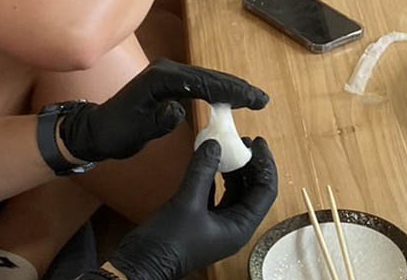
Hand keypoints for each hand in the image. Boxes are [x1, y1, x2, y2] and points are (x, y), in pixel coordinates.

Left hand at [58, 60, 266, 163]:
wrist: (95, 131)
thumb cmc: (114, 134)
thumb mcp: (135, 133)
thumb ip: (159, 121)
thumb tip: (179, 110)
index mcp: (160, 78)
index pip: (202, 82)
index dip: (229, 91)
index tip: (251, 99)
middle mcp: (167, 70)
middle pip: (209, 77)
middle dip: (236, 88)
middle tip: (261, 100)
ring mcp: (168, 74)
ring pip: (207, 79)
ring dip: (230, 89)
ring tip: (253, 100)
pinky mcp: (170, 82)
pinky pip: (200, 85)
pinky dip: (218, 92)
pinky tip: (231, 100)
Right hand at [107, 137, 277, 279]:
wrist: (140, 263)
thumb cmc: (167, 244)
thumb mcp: (188, 202)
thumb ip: (203, 170)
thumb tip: (215, 143)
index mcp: (240, 227)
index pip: (266, 191)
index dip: (265, 164)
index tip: (257, 142)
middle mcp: (233, 226)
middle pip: (252, 189)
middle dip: (249, 164)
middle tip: (242, 141)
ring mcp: (217, 223)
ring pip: (234, 190)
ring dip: (232, 169)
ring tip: (227, 147)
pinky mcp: (201, 219)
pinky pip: (215, 193)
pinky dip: (214, 176)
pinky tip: (208, 160)